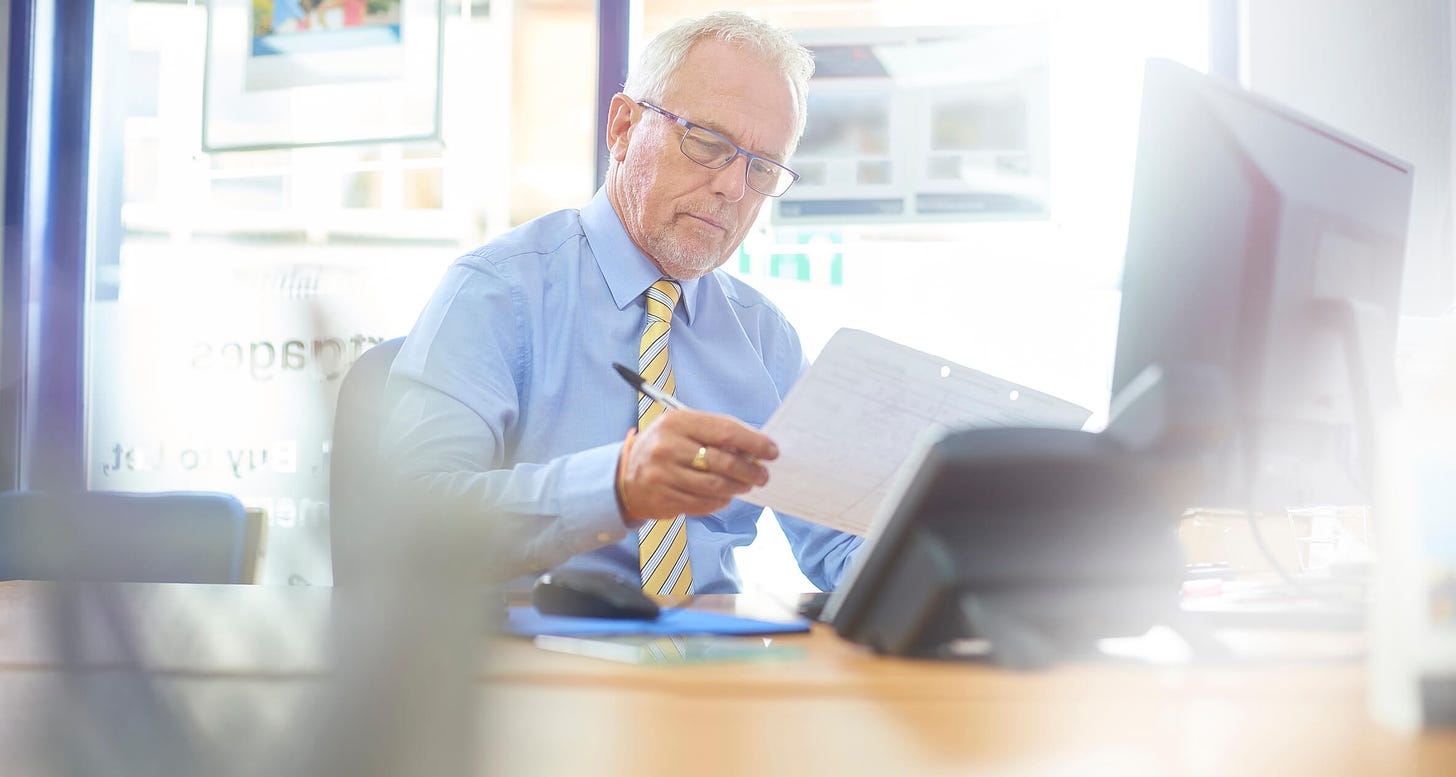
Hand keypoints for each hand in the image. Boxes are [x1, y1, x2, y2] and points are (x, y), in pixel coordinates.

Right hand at [618, 409, 777, 521]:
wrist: (625, 477)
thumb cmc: (664, 448)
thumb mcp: (683, 430)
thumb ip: (715, 435)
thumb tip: (755, 449)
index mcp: (677, 422)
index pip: (725, 431)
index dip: (753, 442)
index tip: (771, 451)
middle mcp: (668, 447)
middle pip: (723, 462)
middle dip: (750, 470)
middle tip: (762, 475)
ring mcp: (663, 475)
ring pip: (715, 486)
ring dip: (738, 487)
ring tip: (746, 485)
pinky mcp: (663, 499)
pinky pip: (703, 504)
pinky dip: (720, 501)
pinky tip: (725, 496)